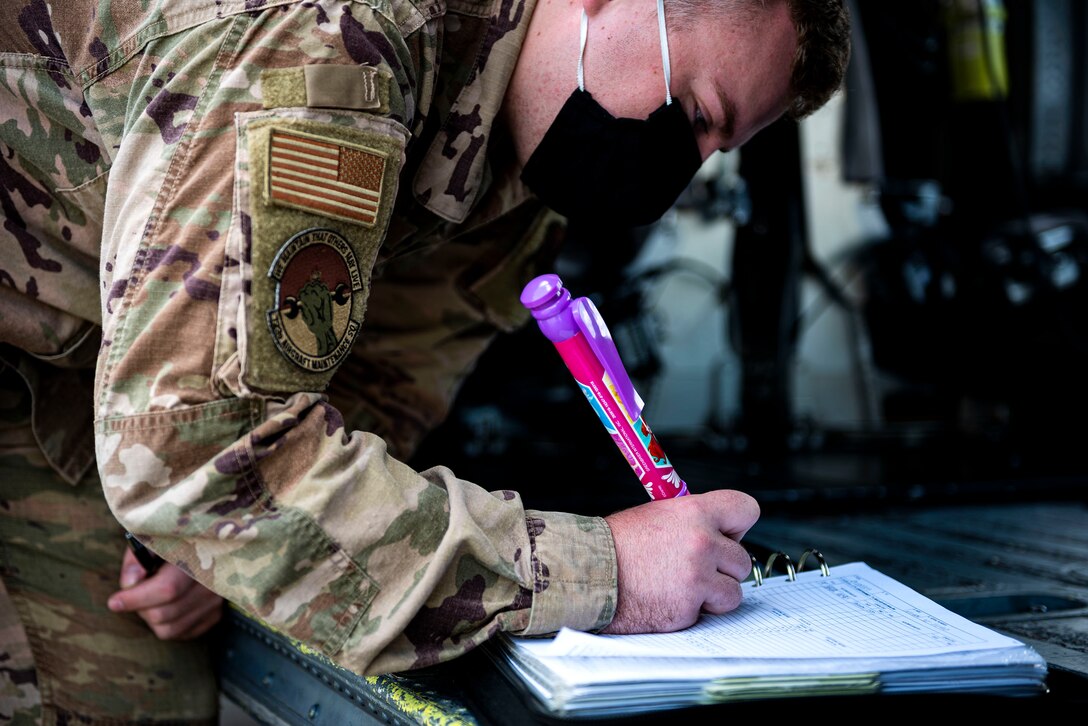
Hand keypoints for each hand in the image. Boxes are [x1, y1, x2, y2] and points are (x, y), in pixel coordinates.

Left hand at [107, 547, 224, 639]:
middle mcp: (212, 583)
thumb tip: (130, 583)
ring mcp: (215, 602)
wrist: (208, 544)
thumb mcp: (153, 538)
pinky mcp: (215, 615)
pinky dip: (166, 624)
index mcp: (198, 558)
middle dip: (140, 607)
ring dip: (151, 618)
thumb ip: (137, 558)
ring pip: (170, 629)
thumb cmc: (173, 541)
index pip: (167, 589)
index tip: (114, 601)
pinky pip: (180, 634)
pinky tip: (165, 605)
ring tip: (151, 598)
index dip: (137, 599)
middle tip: (136, 592)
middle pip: (164, 614)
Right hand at [601, 489, 758, 633]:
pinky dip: (692, 610)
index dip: (737, 526)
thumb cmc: (618, 544)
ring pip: (733, 592)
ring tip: (682, 585)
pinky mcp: (689, 608)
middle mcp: (702, 543)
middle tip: (695, 567)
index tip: (725, 535)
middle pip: (742, 560)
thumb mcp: (659, 515)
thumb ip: (694, 522)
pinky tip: (668, 598)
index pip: (746, 510)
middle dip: (723, 568)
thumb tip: (719, 531)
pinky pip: (708, 613)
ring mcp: (697, 578)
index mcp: (695, 512)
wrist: (590, 573)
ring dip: (713, 593)